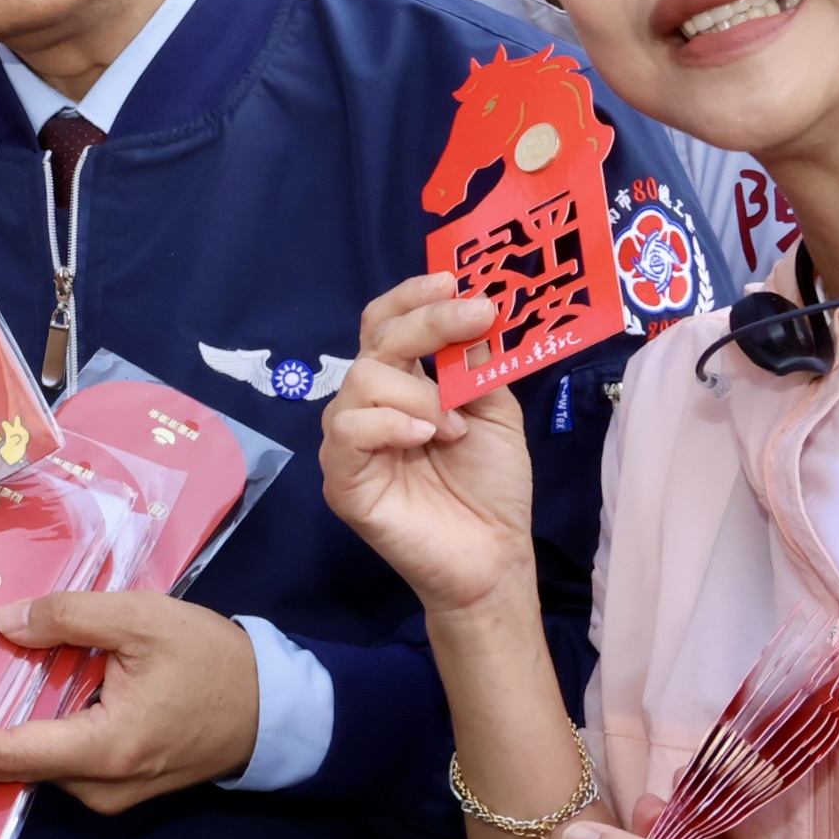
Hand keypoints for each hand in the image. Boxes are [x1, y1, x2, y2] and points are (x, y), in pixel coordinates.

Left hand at [0, 592, 258, 814]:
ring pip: (34, 761)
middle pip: (13, 763)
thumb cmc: (211, 660)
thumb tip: (4, 626)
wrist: (274, 707)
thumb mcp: (141, 619)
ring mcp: (109, 790)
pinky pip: (57, 757)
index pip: (7, 752)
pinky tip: (2, 697)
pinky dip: (26, 730)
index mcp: (102, 749)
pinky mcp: (117, 781)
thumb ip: (70, 618)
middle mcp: (98, 785)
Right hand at [317, 274, 537, 620]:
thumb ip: (477, 365)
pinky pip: (348, 431)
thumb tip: (475, 308)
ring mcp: (351, 443)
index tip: (451, 280)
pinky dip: (390, 424)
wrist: (493, 558)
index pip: (385, 325)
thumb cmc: (492, 487)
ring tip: (454, 429)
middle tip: (475, 318)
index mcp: (402, 386)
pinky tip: (425, 437)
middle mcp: (369, 406)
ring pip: (362, 381)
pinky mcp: (343, 480)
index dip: (410, 297)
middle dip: (426, 323)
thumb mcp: (495, 412)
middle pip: (375, 342)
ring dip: (419, 394)